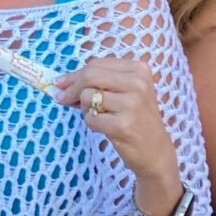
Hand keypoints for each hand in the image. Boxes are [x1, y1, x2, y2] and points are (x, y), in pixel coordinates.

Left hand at [56, 57, 180, 198]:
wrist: (155, 151)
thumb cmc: (136, 119)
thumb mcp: (126, 93)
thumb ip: (99, 83)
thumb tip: (61, 83)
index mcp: (139, 70)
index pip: (97, 64)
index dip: (75, 74)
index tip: (61, 84)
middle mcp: (138, 83)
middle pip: (90, 75)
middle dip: (71, 88)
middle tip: (61, 99)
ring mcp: (132, 104)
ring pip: (87, 96)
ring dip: (85, 108)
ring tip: (99, 116)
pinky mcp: (123, 125)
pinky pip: (90, 118)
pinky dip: (91, 123)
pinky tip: (104, 127)